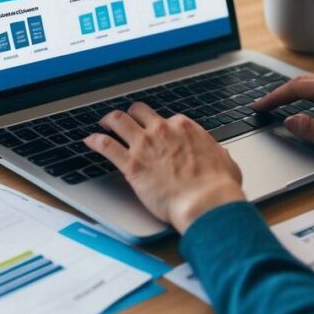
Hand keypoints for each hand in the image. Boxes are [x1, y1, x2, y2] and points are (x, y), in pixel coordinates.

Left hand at [85, 103, 245, 233]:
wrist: (205, 202)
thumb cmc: (217, 185)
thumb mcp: (225, 162)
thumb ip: (217, 154)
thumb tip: (220, 155)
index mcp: (184, 127)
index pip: (166, 119)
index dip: (159, 126)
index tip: (156, 132)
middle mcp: (162, 130)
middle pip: (139, 112)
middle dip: (131, 115)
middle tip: (125, 121)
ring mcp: (144, 145)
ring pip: (118, 121)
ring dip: (108, 121)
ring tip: (103, 124)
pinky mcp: (131, 165)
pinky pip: (105, 146)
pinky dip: (95, 141)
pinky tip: (89, 141)